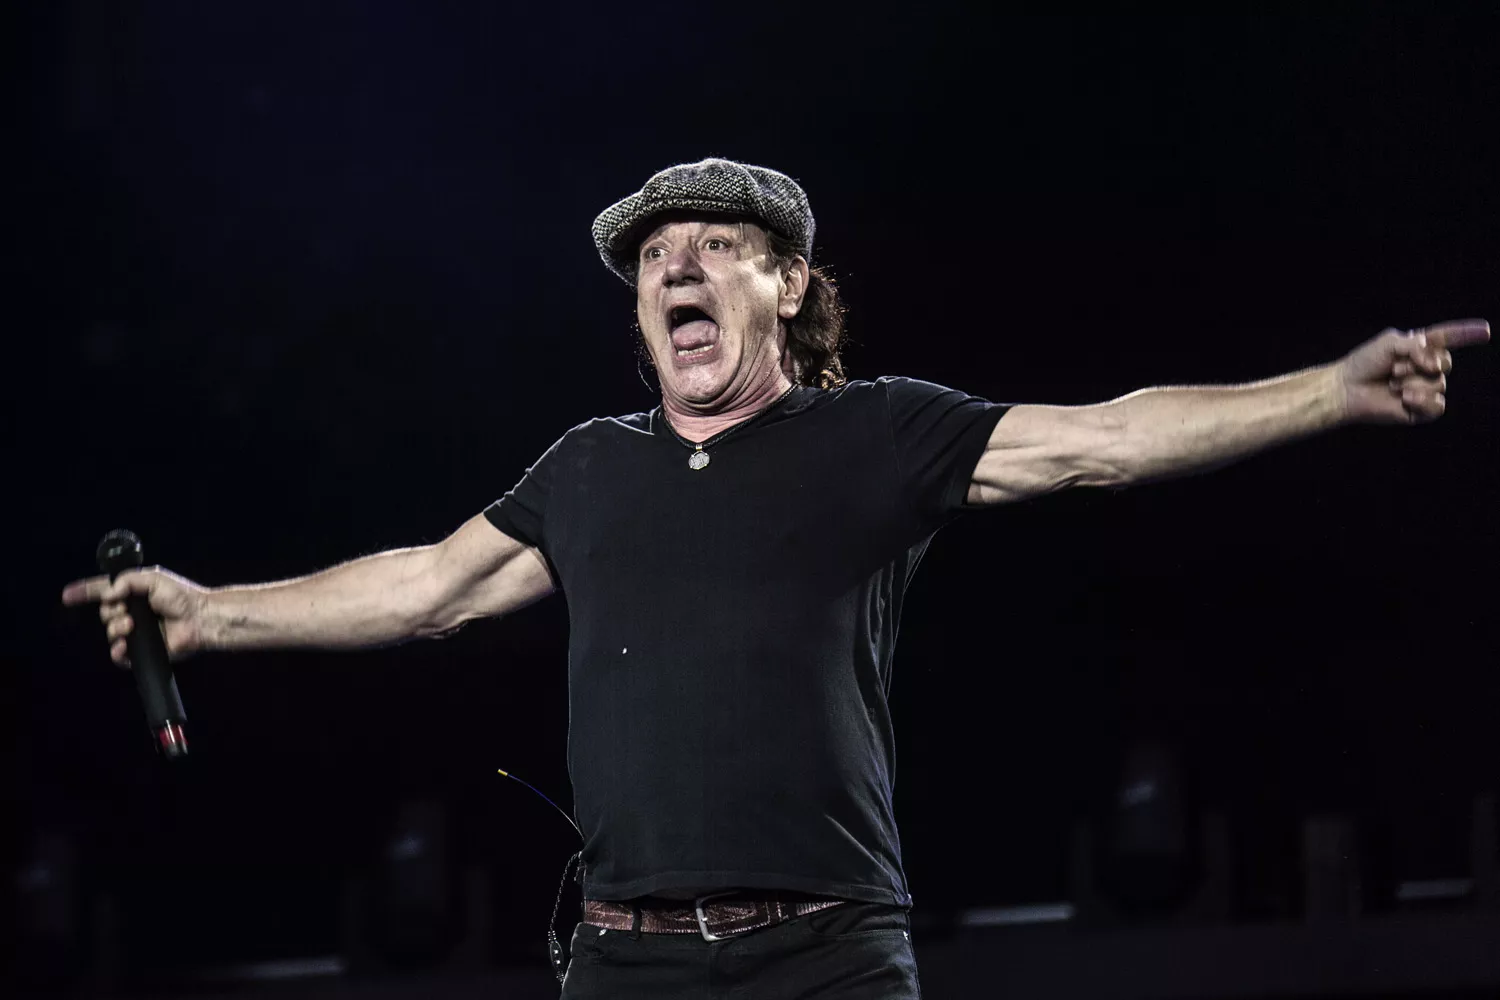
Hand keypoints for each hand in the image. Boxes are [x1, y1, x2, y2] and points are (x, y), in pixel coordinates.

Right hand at [61, 568, 208, 667]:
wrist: (199, 618)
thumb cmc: (182, 596)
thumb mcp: (153, 578)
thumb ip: (127, 580)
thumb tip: (108, 594)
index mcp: (134, 595)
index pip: (104, 592)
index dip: (85, 592)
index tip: (67, 595)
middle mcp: (133, 613)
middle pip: (105, 613)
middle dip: (111, 611)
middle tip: (128, 611)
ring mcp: (137, 633)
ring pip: (110, 633)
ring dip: (116, 628)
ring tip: (132, 625)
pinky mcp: (142, 651)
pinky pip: (119, 656)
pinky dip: (118, 651)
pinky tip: (124, 644)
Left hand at [1338, 318, 1489, 423]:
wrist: (1347, 388)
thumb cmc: (1365, 363)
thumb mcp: (1390, 342)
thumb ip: (1416, 345)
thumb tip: (1434, 365)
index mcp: (1421, 348)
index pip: (1449, 339)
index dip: (1467, 334)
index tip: (1486, 331)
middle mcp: (1427, 368)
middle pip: (1446, 363)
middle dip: (1419, 363)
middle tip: (1394, 368)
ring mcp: (1425, 390)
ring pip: (1438, 384)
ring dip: (1412, 382)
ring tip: (1392, 383)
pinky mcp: (1421, 410)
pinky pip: (1438, 406)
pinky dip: (1421, 400)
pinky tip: (1404, 398)